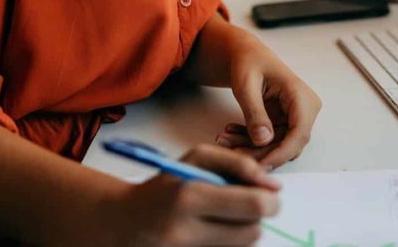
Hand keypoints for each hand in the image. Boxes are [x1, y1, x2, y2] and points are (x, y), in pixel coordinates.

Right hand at [105, 144, 279, 246]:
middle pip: (252, 232)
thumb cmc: (164, 187)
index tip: (270, 195)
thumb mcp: (195, 159)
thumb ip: (238, 164)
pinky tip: (213, 234)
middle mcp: (185, 231)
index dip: (270, 200)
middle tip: (249, 207)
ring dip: (242, 233)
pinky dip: (228, 244)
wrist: (124, 223)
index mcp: (189, 196)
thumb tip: (273, 186)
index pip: (253, 206)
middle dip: (257, 218)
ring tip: (224, 220)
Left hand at [218, 37, 321, 170]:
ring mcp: (295, 118)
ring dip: (251, 147)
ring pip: (277, 146)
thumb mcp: (246, 85)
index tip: (260, 166)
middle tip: (232, 152)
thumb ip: (254, 112)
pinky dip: (250, 141)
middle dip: (260, 152)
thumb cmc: (248, 62)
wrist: (247, 55)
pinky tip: (230, 133)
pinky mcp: (284, 124)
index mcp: (301, 96)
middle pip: (289, 144)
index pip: (299, 133)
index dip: (281, 153)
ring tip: (224, 139)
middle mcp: (304, 109)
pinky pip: (269, 141)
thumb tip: (264, 140)